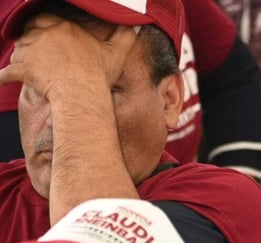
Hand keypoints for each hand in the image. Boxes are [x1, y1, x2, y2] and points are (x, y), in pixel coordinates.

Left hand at [0, 14, 136, 99]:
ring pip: (18, 49)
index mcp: (64, 28)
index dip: (44, 25)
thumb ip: (125, 37)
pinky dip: (3, 75)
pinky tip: (1, 78)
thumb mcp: (117, 53)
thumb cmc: (98, 74)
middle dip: (29, 37)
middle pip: (29, 31)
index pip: (47, 19)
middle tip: (33, 47)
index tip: (46, 32)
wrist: (81, 92)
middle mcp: (44, 35)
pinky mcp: (23, 69)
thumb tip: (135, 27)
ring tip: (24, 63)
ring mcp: (31, 51)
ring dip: (19, 55)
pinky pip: (7, 71)